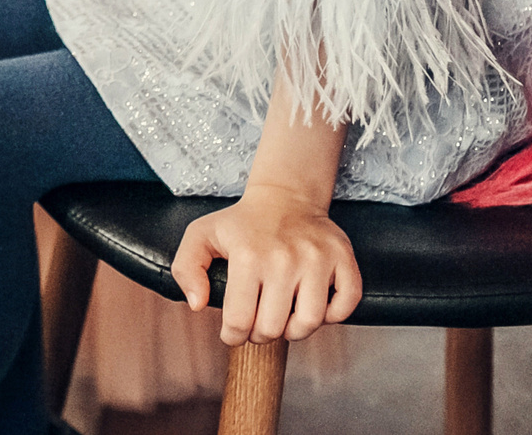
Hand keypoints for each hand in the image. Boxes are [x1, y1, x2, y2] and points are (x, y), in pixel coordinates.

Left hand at [171, 183, 362, 344]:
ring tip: (283, 318)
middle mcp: (284, 259)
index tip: (233, 331)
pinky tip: (313, 305)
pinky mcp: (342, 259)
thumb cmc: (242, 223)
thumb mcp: (200, 236)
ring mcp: (317, 259)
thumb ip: (186, 269)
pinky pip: (345, 305)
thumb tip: (198, 304)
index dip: (233, 335)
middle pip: (274, 328)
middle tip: (258, 322)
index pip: (240, 321)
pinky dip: (332, 316)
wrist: (285, 196)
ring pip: (309, 322)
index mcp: (248, 256)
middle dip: (261, 334)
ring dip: (294, 331)